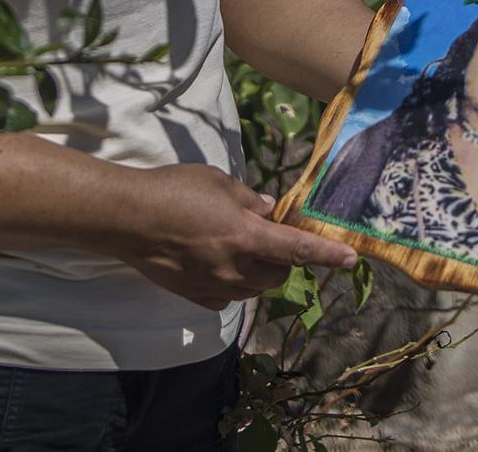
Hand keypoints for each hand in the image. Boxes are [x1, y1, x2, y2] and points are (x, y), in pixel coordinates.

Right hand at [102, 164, 356, 310]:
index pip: (297, 250)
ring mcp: (215, 286)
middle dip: (282, 259)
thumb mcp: (217, 181)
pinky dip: (232, 282)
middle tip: (268, 235)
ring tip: (239, 247)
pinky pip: (228, 296)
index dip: (326, 254)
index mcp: (246, 237)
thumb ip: (249, 199)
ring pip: (254, 288)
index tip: (350, 257)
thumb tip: (270, 211)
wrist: (127, 219)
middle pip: (278, 274)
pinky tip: (217, 263)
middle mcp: (236, 268)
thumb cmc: (173, 190)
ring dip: (258, 272)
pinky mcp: (196, 296)